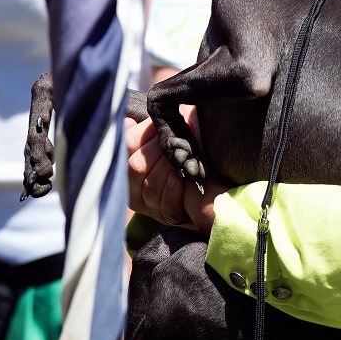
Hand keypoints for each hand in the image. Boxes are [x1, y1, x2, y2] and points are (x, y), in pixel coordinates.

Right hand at [127, 114, 226, 234]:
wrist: (215, 188)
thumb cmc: (188, 157)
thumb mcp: (168, 141)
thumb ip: (150, 131)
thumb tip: (126, 121)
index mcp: (129, 167)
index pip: (126, 147)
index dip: (143, 133)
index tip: (160, 125)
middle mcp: (135, 189)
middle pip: (135, 167)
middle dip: (158, 149)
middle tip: (175, 141)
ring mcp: (151, 206)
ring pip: (150, 185)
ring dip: (169, 168)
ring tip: (182, 158)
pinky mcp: (169, 217)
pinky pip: (166, 206)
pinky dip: (173, 190)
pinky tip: (181, 179)